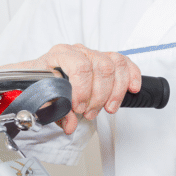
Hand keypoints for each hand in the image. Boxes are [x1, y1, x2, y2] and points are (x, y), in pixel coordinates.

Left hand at [23, 44, 141, 132]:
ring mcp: (93, 54)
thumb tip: (70, 125)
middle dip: (99, 96)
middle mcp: (78, 51)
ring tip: (107, 108)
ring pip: (115, 65)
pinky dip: (132, 76)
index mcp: (60, 54)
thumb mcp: (43, 99)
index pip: (80, 67)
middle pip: (102, 67)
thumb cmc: (43, 84)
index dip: (83, 90)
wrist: (43, 78)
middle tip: (90, 113)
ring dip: (115, 92)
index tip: (79, 108)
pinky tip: (132, 89)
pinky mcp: (106, 59)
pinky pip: (125, 63)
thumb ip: (57, 111)